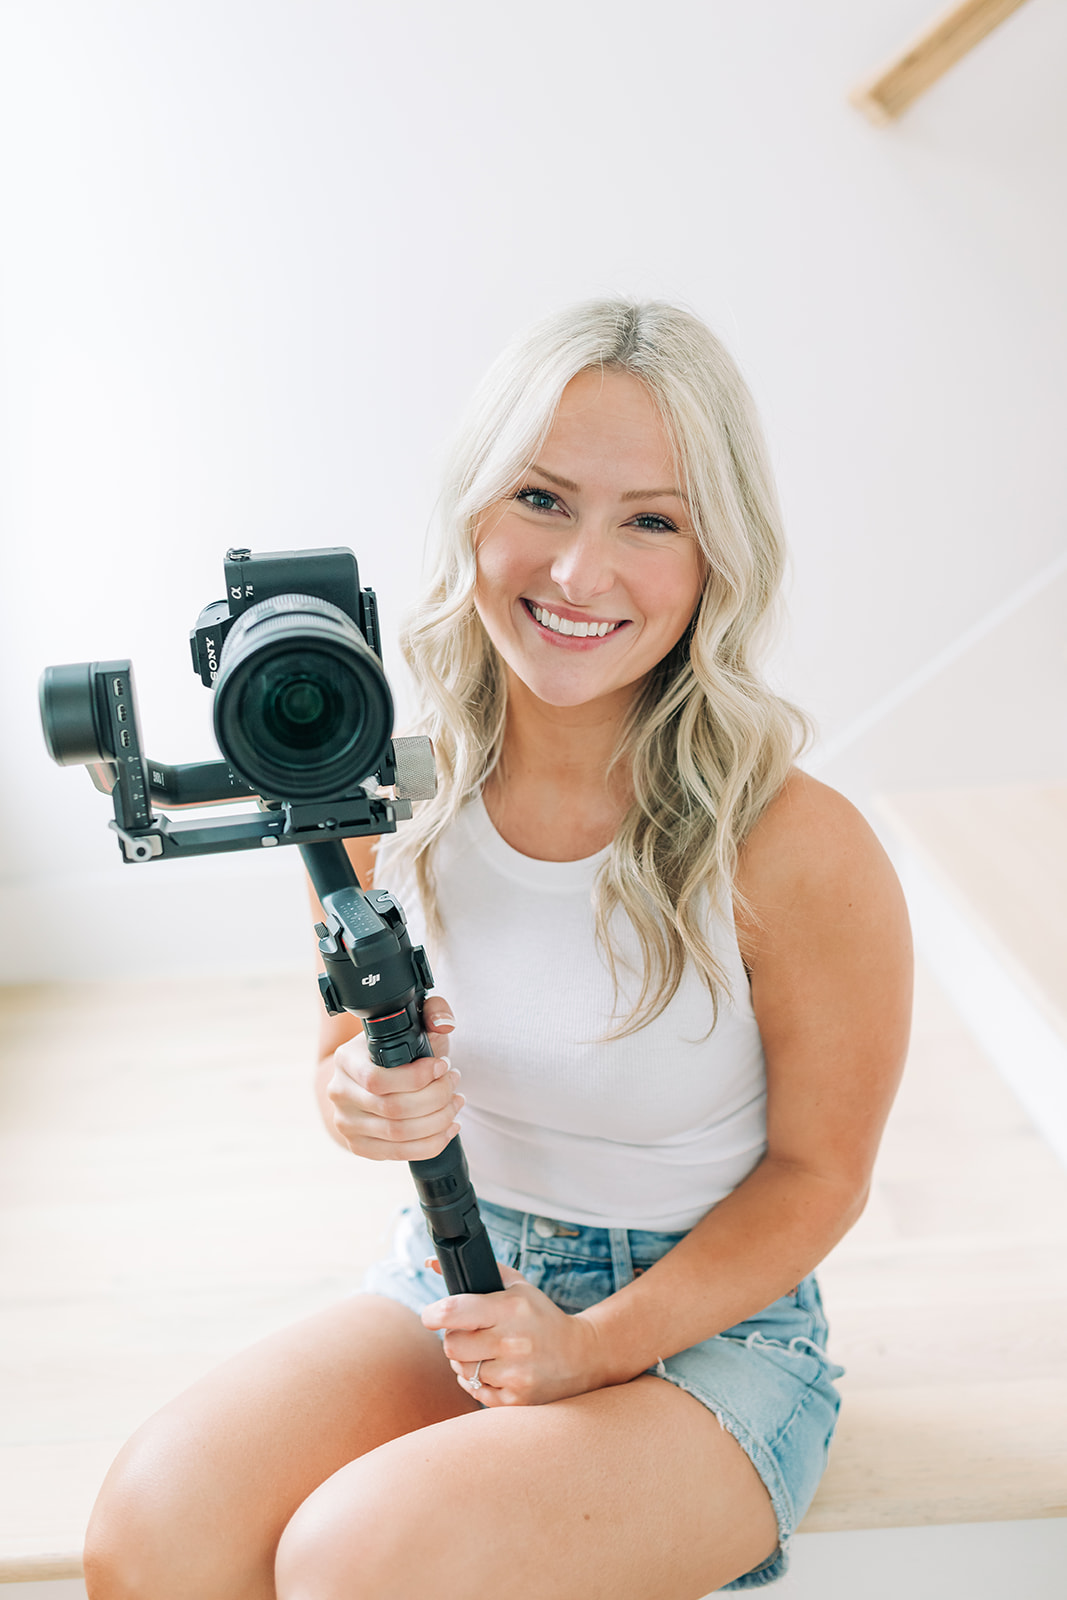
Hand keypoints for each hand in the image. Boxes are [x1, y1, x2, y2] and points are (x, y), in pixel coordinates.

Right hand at [325, 995, 463, 1160]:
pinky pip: (399, 1154)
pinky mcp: (360, 1146)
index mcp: (346, 1060)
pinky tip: (448, 1127)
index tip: (443, 1066)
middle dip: (436, 1098)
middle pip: (394, 1109)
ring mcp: (347, 1124)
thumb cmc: (396, 1051)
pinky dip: (432, 1144)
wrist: (370, 1076)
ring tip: (455, 1103)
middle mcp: (340, 1093)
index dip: (418, 1077)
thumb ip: (434, 1011)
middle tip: (454, 1084)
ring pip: (399, 1134)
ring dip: (438, 1121)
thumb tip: (444, 1024)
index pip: (378, 1079)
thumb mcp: (413, 1023)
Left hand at [421, 1261, 605, 1406]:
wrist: (581, 1355)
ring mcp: (515, 1374)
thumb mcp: (517, 1286)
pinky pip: (475, 1391)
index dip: (432, 1314)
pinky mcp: (517, 1399)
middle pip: (451, 1345)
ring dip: (466, 1362)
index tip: (431, 1316)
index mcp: (510, 1308)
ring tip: (485, 1353)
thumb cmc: (541, 1316)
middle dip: (454, 1338)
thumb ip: (478, 1271)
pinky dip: (479, 1382)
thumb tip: (430, 1262)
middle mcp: (512, 1342)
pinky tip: (495, 1370)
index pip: (452, 1312)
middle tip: (468, 1334)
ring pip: (461, 1370)